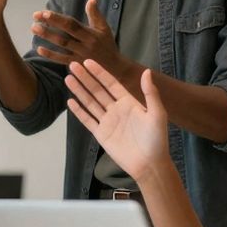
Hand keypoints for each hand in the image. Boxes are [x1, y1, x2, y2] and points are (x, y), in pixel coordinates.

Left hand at [34, 0, 139, 93]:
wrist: (114, 68)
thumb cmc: (107, 45)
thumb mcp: (104, 28)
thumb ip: (95, 14)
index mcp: (91, 34)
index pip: (72, 24)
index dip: (58, 18)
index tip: (45, 13)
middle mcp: (85, 44)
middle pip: (64, 33)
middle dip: (49, 25)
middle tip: (35, 17)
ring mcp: (79, 56)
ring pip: (61, 45)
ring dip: (47, 37)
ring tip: (34, 28)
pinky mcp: (76, 65)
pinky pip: (61, 60)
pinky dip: (50, 55)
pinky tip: (39, 49)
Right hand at [65, 60, 169, 182]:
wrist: (149, 164)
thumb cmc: (156, 139)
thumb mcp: (157, 114)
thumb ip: (150, 93)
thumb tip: (146, 71)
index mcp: (129, 102)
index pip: (111, 83)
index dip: (99, 73)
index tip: (88, 62)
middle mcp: (116, 109)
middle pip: (97, 90)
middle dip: (85, 78)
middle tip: (73, 65)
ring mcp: (107, 121)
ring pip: (90, 102)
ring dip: (79, 90)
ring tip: (68, 78)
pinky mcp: (101, 134)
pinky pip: (87, 120)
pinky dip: (78, 111)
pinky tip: (70, 101)